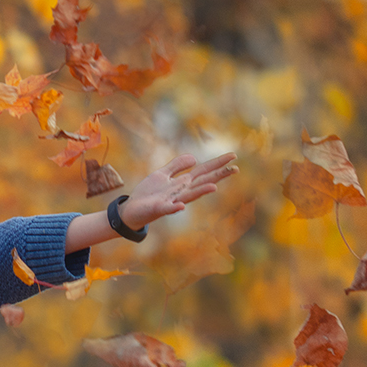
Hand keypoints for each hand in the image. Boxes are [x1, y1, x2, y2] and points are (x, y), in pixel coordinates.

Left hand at [119, 152, 236, 228]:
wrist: (132, 210)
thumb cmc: (148, 193)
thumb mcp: (162, 174)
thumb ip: (177, 166)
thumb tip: (195, 158)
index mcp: (182, 182)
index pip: (203, 171)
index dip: (217, 163)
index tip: (233, 155)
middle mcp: (181, 192)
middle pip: (202, 182)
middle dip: (218, 176)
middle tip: (235, 169)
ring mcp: (171, 201)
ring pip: (189, 196)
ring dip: (201, 191)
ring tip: (214, 187)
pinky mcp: (158, 209)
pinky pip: (168, 208)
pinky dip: (175, 207)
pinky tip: (181, 206)